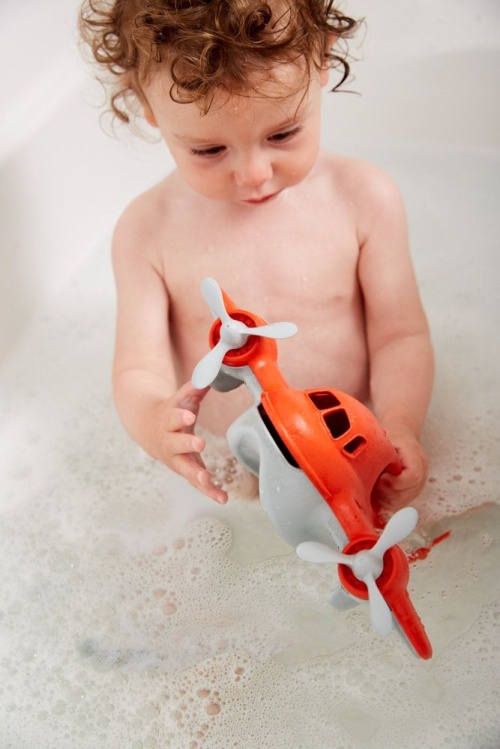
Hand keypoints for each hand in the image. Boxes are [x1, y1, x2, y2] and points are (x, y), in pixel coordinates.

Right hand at [155, 381, 227, 503]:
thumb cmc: (172, 411)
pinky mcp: (186, 470)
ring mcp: (176, 459)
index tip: (189, 415)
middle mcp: (169, 441)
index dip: (180, 416)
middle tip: (199, 444)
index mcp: (168, 420)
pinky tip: (223, 498)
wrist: (150, 429)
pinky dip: (209, 491)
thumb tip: (214, 368)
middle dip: (187, 444)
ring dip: (196, 475)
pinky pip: (197, 483)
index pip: (173, 417)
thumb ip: (196, 387)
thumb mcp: (182, 398)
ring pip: (185, 468)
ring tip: (207, 480)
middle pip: (176, 444)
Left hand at [373, 426, 428, 509]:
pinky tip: (377, 490)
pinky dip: (384, 500)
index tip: (381, 477)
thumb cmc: (392, 439)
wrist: (403, 439)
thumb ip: (380, 452)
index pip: (413, 476)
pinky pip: (396, 505)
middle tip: (374, 480)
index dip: (395, 481)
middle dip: (385, 491)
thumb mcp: (386, 440)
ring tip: (375, 483)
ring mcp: (417, 488)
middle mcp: (421, 476)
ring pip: (399, 503)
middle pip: (405, 494)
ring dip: (382, 497)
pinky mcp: (409, 495)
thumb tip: (365, 466)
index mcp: (417, 459)